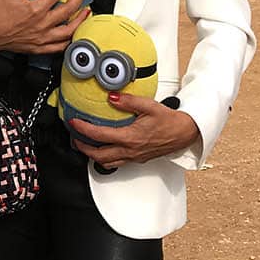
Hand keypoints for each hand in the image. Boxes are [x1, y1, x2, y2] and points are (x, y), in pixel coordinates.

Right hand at [0, 0, 91, 54]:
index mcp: (36, 9)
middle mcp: (42, 24)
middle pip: (68, 9)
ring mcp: (42, 38)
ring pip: (68, 30)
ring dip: (80, 19)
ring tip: (87, 10)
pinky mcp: (40, 48)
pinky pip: (60, 47)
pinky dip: (70, 40)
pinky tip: (75, 33)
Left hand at [66, 93, 201, 167]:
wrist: (185, 133)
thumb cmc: (170, 121)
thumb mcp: (149, 106)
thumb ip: (128, 101)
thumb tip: (111, 97)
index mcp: (130, 138)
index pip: (99, 136)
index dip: (83, 130)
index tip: (74, 122)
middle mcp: (130, 151)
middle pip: (98, 155)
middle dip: (82, 147)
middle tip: (74, 136)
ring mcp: (133, 157)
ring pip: (106, 163)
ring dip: (92, 155)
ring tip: (85, 145)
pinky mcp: (137, 159)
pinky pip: (116, 163)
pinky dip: (105, 158)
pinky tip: (104, 149)